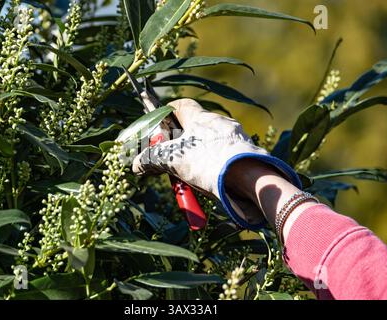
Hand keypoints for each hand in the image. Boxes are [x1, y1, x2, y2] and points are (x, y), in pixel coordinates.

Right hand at [132, 99, 300, 228]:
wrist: (250, 178)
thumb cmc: (208, 161)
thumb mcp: (173, 160)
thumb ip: (152, 159)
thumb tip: (136, 165)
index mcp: (199, 116)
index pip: (179, 105)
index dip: (165, 113)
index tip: (157, 126)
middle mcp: (218, 122)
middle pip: (192, 126)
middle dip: (178, 141)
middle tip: (169, 158)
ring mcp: (234, 137)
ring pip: (207, 142)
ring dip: (195, 156)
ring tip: (188, 175)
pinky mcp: (244, 153)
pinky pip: (222, 155)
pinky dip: (211, 166)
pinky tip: (207, 182)